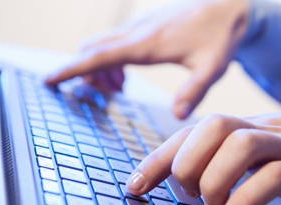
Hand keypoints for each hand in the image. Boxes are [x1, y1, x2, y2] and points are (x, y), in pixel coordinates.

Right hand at [45, 0, 249, 118]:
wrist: (231, 6)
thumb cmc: (222, 37)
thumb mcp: (212, 68)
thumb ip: (194, 92)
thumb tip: (177, 116)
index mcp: (147, 44)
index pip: (99, 56)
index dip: (71, 69)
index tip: (49, 80)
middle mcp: (138, 32)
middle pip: (93, 49)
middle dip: (84, 72)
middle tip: (97, 95)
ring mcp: (141, 26)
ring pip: (102, 44)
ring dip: (99, 67)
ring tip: (117, 89)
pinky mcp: (147, 25)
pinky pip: (116, 41)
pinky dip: (111, 59)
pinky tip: (126, 75)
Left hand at [126, 109, 280, 204]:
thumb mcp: (255, 152)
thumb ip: (222, 160)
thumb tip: (184, 180)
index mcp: (240, 129)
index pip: (189, 134)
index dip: (157, 159)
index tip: (134, 185)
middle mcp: (258, 131)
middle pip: (211, 127)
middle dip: (187, 164)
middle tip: (191, 194)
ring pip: (240, 146)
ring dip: (214, 182)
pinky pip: (273, 177)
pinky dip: (244, 200)